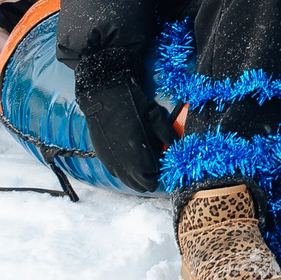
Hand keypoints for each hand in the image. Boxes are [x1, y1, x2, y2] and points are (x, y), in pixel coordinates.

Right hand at [76, 60, 179, 192]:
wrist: (104, 95)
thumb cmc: (133, 103)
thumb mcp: (156, 116)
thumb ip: (168, 136)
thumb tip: (178, 150)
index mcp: (137, 153)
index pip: (151, 179)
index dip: (160, 173)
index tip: (164, 162)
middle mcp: (121, 162)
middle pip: (139, 184)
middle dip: (150, 177)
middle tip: (156, 162)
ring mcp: (110, 160)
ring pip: (127, 180)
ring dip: (137, 175)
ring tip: (145, 159)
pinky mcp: (102, 156)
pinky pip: (117, 173)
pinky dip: (126, 170)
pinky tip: (131, 157)